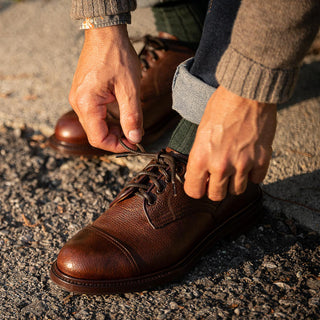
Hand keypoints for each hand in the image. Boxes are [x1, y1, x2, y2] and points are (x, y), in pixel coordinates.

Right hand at [69, 25, 141, 152]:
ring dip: (113, 130)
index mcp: (86, 103)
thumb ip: (132, 116)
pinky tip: (121, 116)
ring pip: (95, 125)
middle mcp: (78, 103)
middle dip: (116, 139)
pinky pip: (94, 115)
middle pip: (95, 134)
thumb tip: (135, 138)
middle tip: (135, 135)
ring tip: (130, 125)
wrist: (106, 33)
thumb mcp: (129, 88)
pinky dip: (108, 120)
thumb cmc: (117, 56)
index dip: (116, 146)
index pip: (98, 138)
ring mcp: (79, 98)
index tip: (134, 144)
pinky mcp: (83, 94)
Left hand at [184, 86, 276, 200]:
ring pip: (237, 191)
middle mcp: (220, 165)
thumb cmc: (221, 107)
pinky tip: (248, 161)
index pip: (193, 191)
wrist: (247, 92)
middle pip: (216, 196)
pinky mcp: (261, 160)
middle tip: (217, 177)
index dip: (196, 188)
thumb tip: (200, 174)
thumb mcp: (200, 132)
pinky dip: (252, 174)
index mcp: (200, 158)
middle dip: (215, 188)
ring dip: (234, 182)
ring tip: (234, 166)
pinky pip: (256, 180)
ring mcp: (242, 164)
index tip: (200, 184)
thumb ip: (200, 156)